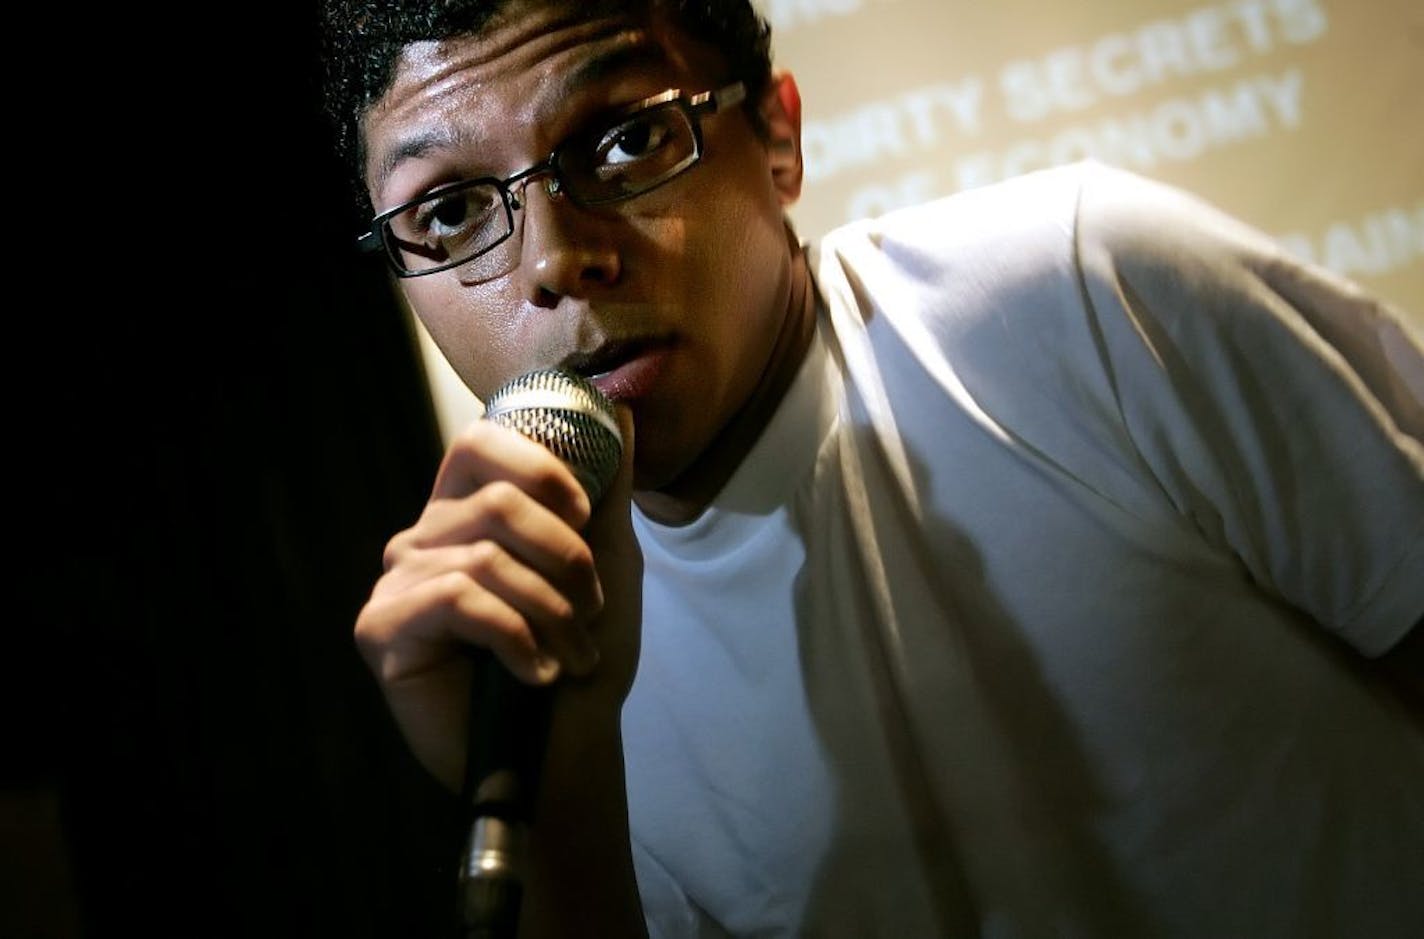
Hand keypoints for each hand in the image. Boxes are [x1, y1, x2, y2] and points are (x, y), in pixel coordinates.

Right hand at [353, 408, 641, 789]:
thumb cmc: (582, 654)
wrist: (567, 747)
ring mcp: (397, 583)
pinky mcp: (380, 629)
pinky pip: (459, 600)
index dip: (536, 465)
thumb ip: (606, 487)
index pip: (477, 442)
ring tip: (575, 654)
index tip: (584, 515)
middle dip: (565, 560)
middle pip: (494, 503)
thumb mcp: (608, 561)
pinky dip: (517, 637)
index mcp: (467, 513)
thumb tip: (619, 407)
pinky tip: (537, 673)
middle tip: (591, 611)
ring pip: (486, 558)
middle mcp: (424, 538)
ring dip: (552, 611)